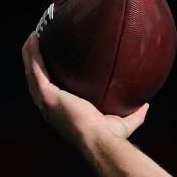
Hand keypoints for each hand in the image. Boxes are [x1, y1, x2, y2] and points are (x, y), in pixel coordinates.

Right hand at [21, 32, 147, 144]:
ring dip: (30, 52)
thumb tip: (146, 104)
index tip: (52, 62)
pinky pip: (35, 69)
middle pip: (36, 80)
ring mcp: (45, 101)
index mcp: (62, 112)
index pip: (51, 92)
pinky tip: (34, 37)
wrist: (100, 140)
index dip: (49, 77)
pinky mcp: (47, 95)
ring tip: (34, 35)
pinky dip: (32, 53)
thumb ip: (134, 114)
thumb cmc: (110, 137)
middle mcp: (49, 107)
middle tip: (39, 42)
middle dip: (35, 61)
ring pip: (32, 71)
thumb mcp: (124, 123)